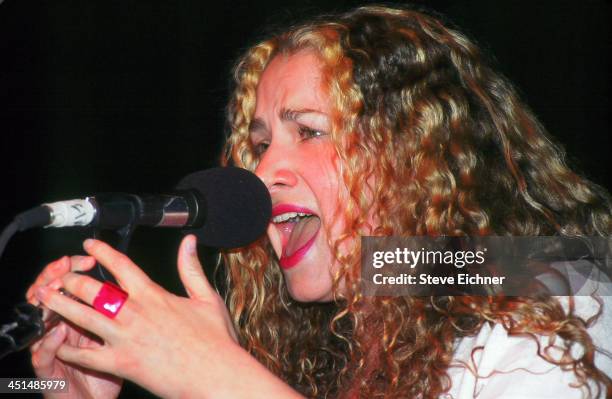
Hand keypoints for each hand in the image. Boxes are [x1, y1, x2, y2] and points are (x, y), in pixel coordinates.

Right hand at [26, 256, 122, 398]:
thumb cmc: (114, 366)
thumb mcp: (124, 334)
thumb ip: (128, 306)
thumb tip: (139, 279)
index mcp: (84, 314)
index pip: (77, 280)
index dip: (80, 265)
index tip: (90, 249)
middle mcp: (64, 326)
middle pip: (54, 293)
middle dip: (59, 276)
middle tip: (65, 264)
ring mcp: (53, 347)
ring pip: (42, 320)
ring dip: (48, 305)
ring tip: (51, 290)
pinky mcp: (49, 370)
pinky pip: (44, 356)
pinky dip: (50, 344)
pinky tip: (55, 333)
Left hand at [33, 235, 240, 397]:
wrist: (216, 375)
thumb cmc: (216, 339)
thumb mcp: (207, 297)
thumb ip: (191, 268)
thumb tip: (188, 241)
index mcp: (154, 295)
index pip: (121, 266)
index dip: (102, 252)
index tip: (89, 245)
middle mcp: (135, 313)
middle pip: (93, 289)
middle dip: (71, 280)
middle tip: (58, 276)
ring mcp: (126, 339)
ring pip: (83, 317)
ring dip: (60, 306)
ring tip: (43, 298)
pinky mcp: (122, 364)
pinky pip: (87, 355)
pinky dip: (70, 349)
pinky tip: (59, 344)